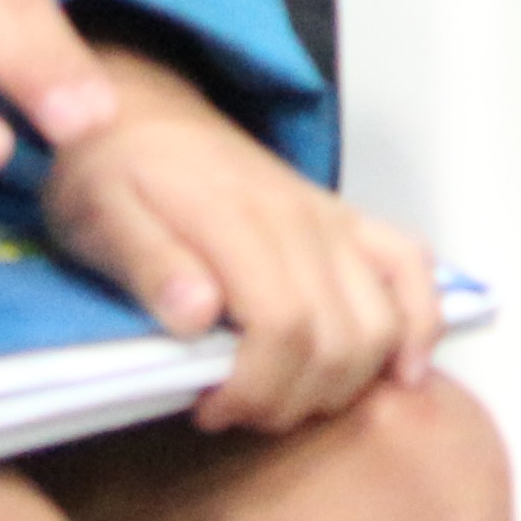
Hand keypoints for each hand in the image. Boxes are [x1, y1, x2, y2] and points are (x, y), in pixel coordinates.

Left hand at [40, 44, 444, 429]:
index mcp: (236, 218)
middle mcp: (299, 218)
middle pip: (337, 337)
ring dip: (345, 381)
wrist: (142, 111)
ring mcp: (331, 219)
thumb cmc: (112, 170)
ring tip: (286, 396)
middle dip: (292, 398)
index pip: (282, 326)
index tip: (209, 408)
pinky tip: (403, 369)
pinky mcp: (347, 220)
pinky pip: (411, 265)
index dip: (256, 387)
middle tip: (238, 410)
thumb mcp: (98, 214)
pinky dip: (421, 323)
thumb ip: (148, 262)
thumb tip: (197, 316)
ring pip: (380, 320)